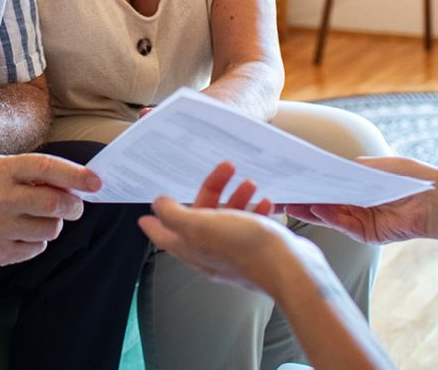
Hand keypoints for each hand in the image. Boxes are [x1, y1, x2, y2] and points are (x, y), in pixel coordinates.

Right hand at [0, 153, 100, 265]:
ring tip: (39, 216)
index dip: (74, 175)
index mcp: (1, 171)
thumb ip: (40, 173)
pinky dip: (39, 239)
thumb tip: (81, 184)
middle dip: (73, 205)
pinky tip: (22, 230)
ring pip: (50, 229)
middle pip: (52, 204)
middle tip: (75, 205)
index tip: (96, 182)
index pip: (44, 168)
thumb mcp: (7, 168)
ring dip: (55, 223)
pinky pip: (38, 248)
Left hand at [139, 162, 299, 289]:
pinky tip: (265, 202)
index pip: (164, 234)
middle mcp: (210, 253)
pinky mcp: (257, 250)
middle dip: (210, 191)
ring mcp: (235, 253)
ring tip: (249, 183)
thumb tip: (157, 206)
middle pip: (199, 218)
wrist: (290, 269)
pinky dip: (255, 210)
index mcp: (192, 248)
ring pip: (227, 219)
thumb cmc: (246, 247)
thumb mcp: (201, 225)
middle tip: (225, 168)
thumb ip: (174, 215)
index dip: (154, 220)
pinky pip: (251, 226)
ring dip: (235, 197)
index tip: (148, 210)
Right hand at [281, 157, 437, 257]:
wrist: (436, 200)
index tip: (284, 173)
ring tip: (287, 202)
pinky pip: (342, 225)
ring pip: (327, 214)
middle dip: (299, 195)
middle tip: (275, 191)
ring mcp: (358, 219)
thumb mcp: (375, 166)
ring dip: (307, 208)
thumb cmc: (408, 176)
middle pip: (320, 199)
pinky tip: (315, 207)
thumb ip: (349, 168)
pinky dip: (328, 216)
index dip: (305, 178)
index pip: (323, 181)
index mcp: (354, 184)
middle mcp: (353, 202)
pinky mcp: (366, 233)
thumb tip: (323, 167)